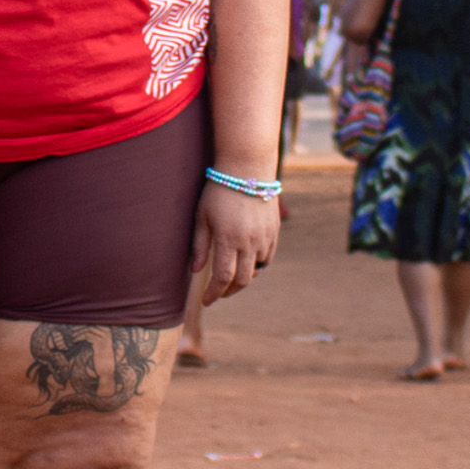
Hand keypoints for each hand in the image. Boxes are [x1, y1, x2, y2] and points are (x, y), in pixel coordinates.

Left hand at [189, 182, 279, 303]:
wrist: (247, 167)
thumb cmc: (218, 190)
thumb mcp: (202, 216)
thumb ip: (199, 245)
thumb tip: (196, 270)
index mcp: (228, 239)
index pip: (222, 278)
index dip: (214, 293)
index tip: (207, 300)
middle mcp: (249, 242)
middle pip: (242, 280)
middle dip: (229, 291)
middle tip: (219, 293)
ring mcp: (264, 237)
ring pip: (256, 270)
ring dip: (243, 277)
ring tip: (230, 275)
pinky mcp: (274, 231)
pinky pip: (267, 257)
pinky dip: (257, 265)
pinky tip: (246, 263)